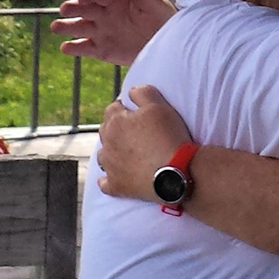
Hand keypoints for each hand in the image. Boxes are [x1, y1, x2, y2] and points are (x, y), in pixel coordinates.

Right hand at [51, 0, 175, 65]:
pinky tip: (66, 47)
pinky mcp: (102, 50)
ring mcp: (101, 31)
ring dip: (66, 26)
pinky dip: (74, 48)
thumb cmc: (164, 20)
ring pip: (79, 27)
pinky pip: (85, 49)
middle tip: (65, 9)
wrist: (169, 45)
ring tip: (56, 27)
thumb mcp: (158, 7)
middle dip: (73, 7)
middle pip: (84, 8)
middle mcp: (104, 13)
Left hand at [97, 85, 190, 200]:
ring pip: (103, 156)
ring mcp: (110, 166)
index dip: (124, 108)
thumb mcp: (160, 106)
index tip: (136, 112)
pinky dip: (109, 179)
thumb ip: (143, 93)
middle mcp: (107, 143)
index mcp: (116, 122)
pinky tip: (117, 177)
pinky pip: (105, 183)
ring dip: (112, 152)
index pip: (113, 108)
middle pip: (106, 131)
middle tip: (136, 132)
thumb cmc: (168, 136)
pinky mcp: (116, 186)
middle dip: (117, 129)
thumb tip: (130, 91)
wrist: (176, 171)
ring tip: (129, 153)